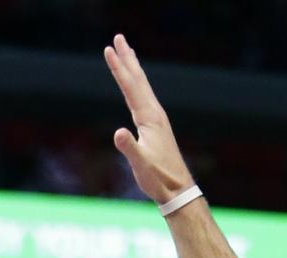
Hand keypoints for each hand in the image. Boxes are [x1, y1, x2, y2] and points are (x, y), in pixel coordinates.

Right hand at [103, 34, 195, 204]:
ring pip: (142, 87)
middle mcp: (155, 114)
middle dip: (127, 58)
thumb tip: (118, 132)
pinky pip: (143, 98)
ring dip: (133, 69)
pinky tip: (135, 87)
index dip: (118, 68)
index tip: (108, 49)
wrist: (178, 189)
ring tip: (126, 53)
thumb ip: (129, 148)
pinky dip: (137, 86)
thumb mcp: (141, 165)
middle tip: (118, 38)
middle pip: (138, 80)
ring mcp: (156, 119)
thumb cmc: (159, 179)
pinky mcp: (156, 127)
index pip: (131, 87)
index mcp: (149, 118)